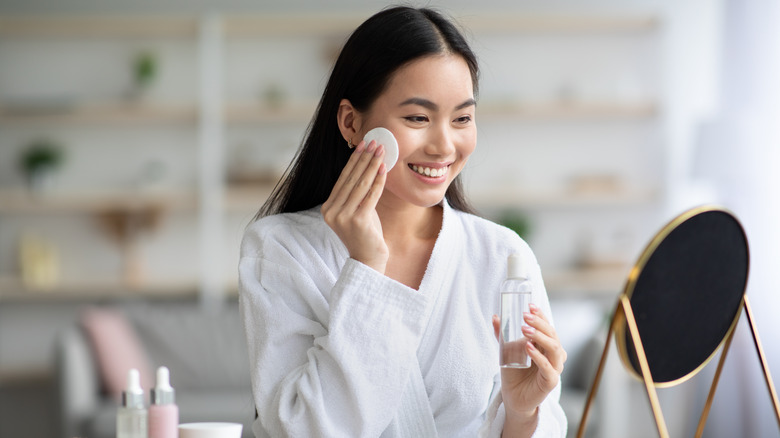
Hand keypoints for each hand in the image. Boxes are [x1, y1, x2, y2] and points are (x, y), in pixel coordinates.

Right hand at [321, 140, 388, 272]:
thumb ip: (357, 192)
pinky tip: (384, 168)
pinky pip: (370, 195)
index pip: (343, 178)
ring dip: (372, 165)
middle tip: (374, 141)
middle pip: (351, 178)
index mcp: (328, 207)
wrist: (369, 259)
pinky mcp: (357, 220)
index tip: (363, 144)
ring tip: (381, 150)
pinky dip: (378, 180)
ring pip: (360, 184)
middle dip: (364, 158)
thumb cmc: (366, 233)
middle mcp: (332, 211)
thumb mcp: (357, 209)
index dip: (354, 160)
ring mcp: (343, 216)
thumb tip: (367, 164)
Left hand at [491, 304, 566, 430]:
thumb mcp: (507, 351)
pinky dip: (538, 356)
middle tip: (525, 316)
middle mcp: (554, 355)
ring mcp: (554, 368)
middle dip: (539, 323)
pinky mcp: (550, 382)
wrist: (513, 397)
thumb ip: (502, 335)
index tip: (529, 306)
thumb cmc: (514, 373)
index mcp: (546, 345)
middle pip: (552, 335)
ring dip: (539, 337)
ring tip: (524, 330)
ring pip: (554, 349)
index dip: (541, 316)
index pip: (548, 327)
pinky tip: (527, 348)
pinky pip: (548, 367)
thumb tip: (495, 316)